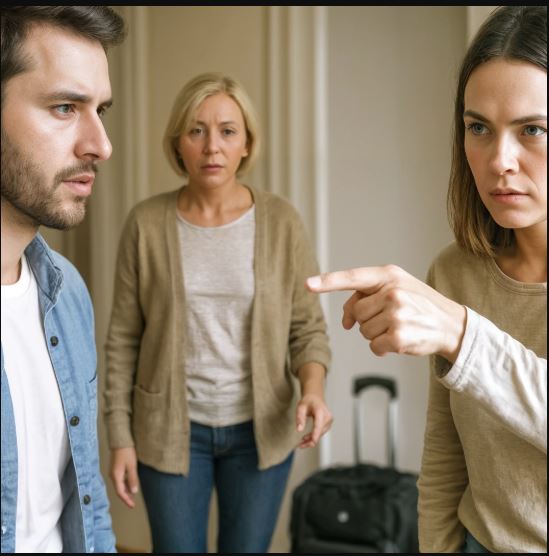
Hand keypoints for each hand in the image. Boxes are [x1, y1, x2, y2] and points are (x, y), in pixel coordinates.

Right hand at [109, 447, 138, 507]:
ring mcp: (114, 472)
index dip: (126, 500)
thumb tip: (133, 492)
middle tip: (133, 503)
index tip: (132, 506)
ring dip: (126, 491)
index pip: (120, 492)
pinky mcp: (116, 468)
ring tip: (133, 495)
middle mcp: (113, 476)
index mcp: (116, 476)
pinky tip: (131, 485)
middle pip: (119, 490)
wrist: (121, 441)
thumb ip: (132, 479)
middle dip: (126, 497)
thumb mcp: (131, 466)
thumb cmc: (126, 452)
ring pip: (120, 485)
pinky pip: (120, 480)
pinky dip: (125, 484)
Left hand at [296, 393, 332, 448]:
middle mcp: (327, 417)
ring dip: (311, 440)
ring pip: (320, 434)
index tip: (312, 443)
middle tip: (300, 445)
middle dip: (310, 440)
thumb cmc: (308, 401)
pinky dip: (314, 436)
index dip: (315, 435)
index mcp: (320, 411)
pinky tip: (306, 438)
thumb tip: (299, 430)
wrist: (315, 397)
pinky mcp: (328, 424)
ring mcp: (329, 421)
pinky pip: (321, 432)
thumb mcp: (300, 407)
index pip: (318, 425)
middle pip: (319, 432)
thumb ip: (300, 418)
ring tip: (301, 443)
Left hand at [306, 264, 465, 361]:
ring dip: (375, 334)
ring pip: (362, 331)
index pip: (353, 277)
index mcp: (389, 275)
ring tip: (398, 327)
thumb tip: (345, 322)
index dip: (327, 281)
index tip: (307, 284)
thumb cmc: (417, 305)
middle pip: (356, 312)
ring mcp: (396, 314)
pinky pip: (373, 346)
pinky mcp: (399, 336)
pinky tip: (399, 341)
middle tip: (389, 318)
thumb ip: (366, 296)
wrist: (451, 324)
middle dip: (367, 319)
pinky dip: (382, 349)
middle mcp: (392, 292)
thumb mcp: (395, 289)